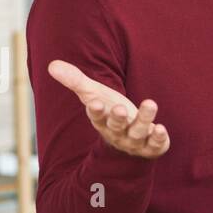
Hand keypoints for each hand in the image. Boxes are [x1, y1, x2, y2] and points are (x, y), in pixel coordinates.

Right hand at [48, 59, 169, 157]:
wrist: (131, 138)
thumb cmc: (111, 111)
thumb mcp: (95, 95)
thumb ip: (76, 81)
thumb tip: (51, 65)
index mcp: (102, 122)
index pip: (96, 117)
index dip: (95, 111)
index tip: (95, 103)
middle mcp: (117, 134)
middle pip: (116, 127)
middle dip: (118, 119)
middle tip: (120, 109)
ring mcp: (135, 142)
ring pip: (138, 133)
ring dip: (144, 120)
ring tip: (150, 103)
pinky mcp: (152, 147)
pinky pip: (155, 145)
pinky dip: (159, 138)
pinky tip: (160, 127)